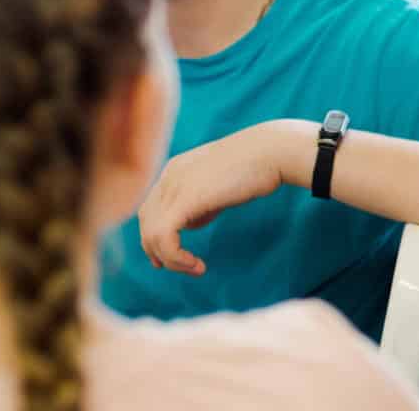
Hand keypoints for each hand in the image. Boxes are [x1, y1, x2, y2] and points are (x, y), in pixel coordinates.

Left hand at [137, 121, 306, 276]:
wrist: (272, 151)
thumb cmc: (256, 167)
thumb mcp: (220, 186)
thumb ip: (202, 202)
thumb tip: (191, 223)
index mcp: (175, 170)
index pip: (151, 208)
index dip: (155, 236)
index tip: (173, 257)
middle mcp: (169, 176)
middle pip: (146, 222)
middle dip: (158, 250)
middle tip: (183, 267)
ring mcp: (174, 186)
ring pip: (152, 234)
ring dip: (170, 259)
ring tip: (195, 267)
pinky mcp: (186, 199)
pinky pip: (164, 237)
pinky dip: (175, 257)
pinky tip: (197, 264)